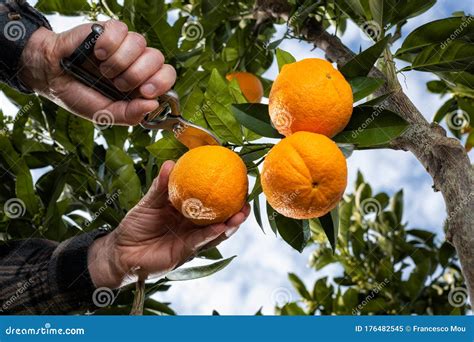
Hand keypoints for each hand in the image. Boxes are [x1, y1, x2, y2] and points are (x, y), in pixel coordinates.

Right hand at [19, 20, 175, 124]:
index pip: (167, 76)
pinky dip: (108, 44)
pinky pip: (122, 30)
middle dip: (138, 75)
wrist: (51, 76)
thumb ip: (129, 114)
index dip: (161, 83)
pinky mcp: (109, 30)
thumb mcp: (104, 114)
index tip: (145, 92)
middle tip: (120, 84)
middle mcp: (137, 63)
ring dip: (121, 62)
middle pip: (158, 59)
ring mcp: (124, 46)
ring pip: (141, 43)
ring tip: (104, 71)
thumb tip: (152, 105)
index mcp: (141, 84)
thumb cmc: (80, 94)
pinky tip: (98, 54)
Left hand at [88, 161, 250, 287]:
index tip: (238, 180)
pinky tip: (221, 226)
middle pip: (220, 218)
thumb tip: (171, 163)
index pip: (210, 202)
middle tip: (247, 199)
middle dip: (236, 211)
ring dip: (230, 224)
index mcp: (187, 212)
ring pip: (217, 232)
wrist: (121, 251)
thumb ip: (160, 186)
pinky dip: (211, 234)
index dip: (225, 195)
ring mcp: (191, 240)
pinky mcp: (186, 252)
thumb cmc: (135, 226)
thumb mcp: (149, 202)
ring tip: (241, 214)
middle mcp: (193, 226)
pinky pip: (201, 242)